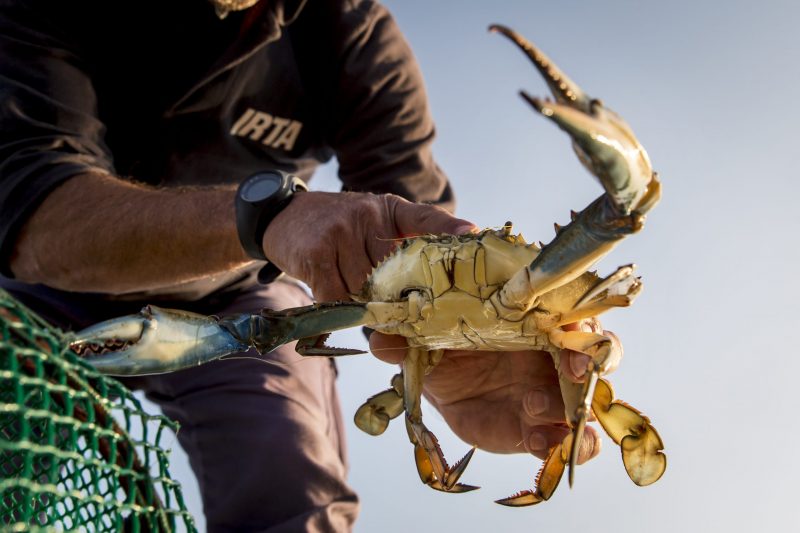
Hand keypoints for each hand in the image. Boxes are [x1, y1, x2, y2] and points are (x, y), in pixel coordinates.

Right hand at [262, 191, 475, 300]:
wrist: (283, 216)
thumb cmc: (335, 227)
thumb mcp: (372, 222)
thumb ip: (399, 244)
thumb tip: (427, 287)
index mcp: (389, 211)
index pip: (424, 217)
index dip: (449, 226)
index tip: (472, 233)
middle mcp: (368, 217)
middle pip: (395, 273)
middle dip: (400, 298)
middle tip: (407, 318)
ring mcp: (341, 234)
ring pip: (365, 290)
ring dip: (365, 308)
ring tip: (364, 310)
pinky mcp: (317, 255)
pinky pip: (336, 298)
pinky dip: (337, 311)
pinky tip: (333, 309)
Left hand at [369, 319, 621, 462]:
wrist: (447, 383)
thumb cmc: (448, 348)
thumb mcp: (425, 340)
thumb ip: (405, 339)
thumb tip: (380, 338)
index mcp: (534, 319)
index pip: (569, 310)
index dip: (574, 315)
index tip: (566, 324)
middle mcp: (554, 352)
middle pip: (596, 352)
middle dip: (589, 360)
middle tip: (570, 369)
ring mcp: (555, 391)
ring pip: (591, 400)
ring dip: (576, 408)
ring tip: (535, 410)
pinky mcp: (545, 428)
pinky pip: (571, 441)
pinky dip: (565, 446)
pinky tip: (538, 444)